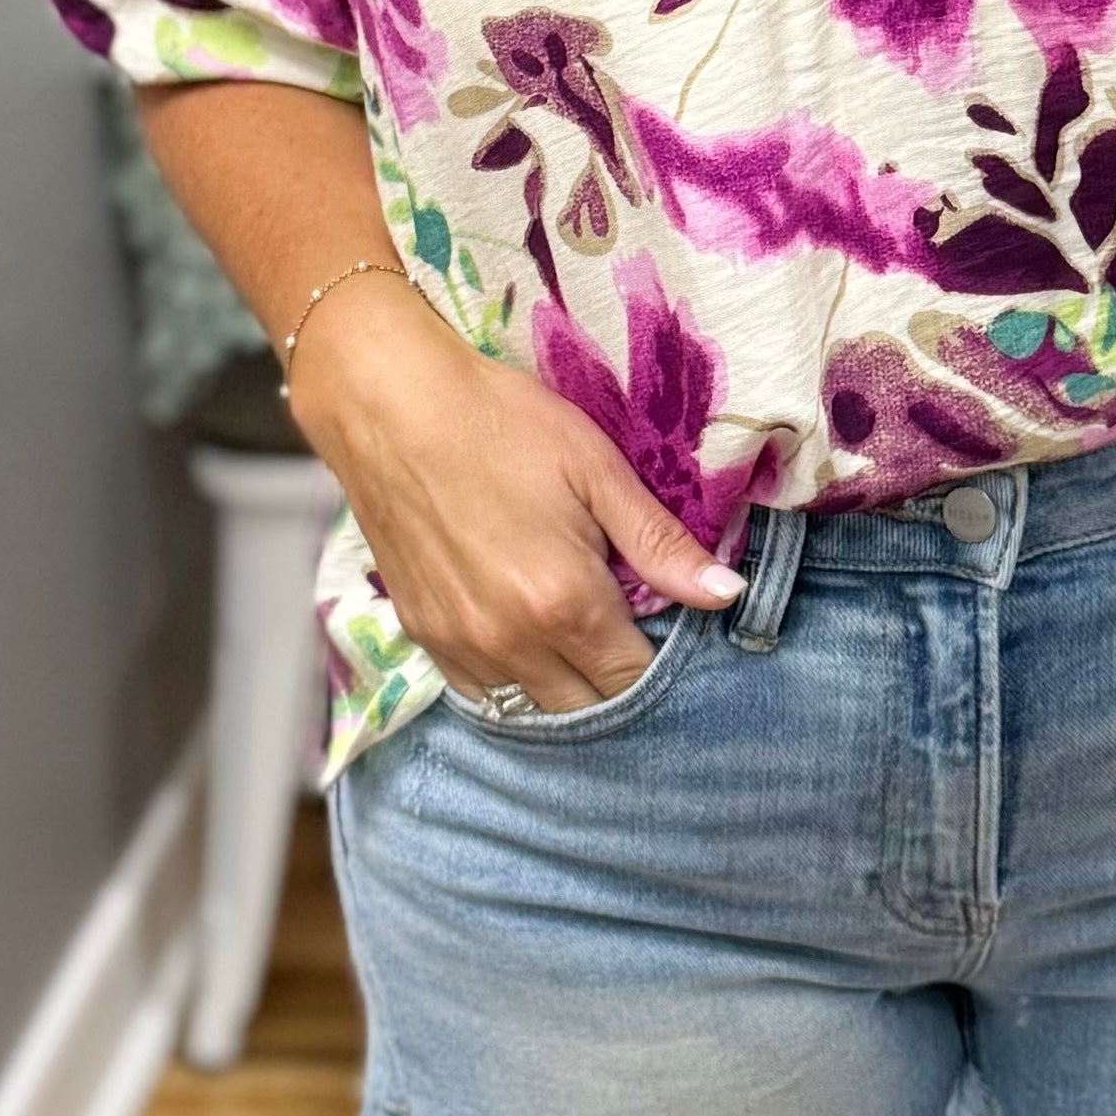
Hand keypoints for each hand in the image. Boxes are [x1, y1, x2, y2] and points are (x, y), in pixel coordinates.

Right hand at [286, 285, 737, 711]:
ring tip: (580, 642)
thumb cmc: (500, 423)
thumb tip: (726, 594)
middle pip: (585, 708)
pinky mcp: (422, 634)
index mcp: (565, 604)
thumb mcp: (596, 471)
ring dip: (565, 691)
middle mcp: (510, 642)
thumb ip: (661, 545)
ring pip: (530, 710)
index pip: (633, 679)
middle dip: (615, 683)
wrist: (389, 405)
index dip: (660, 661)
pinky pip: (480, 693)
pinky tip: (528, 643)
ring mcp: (460, 645)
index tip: (665, 627)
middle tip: (627, 633)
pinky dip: (513, 683)